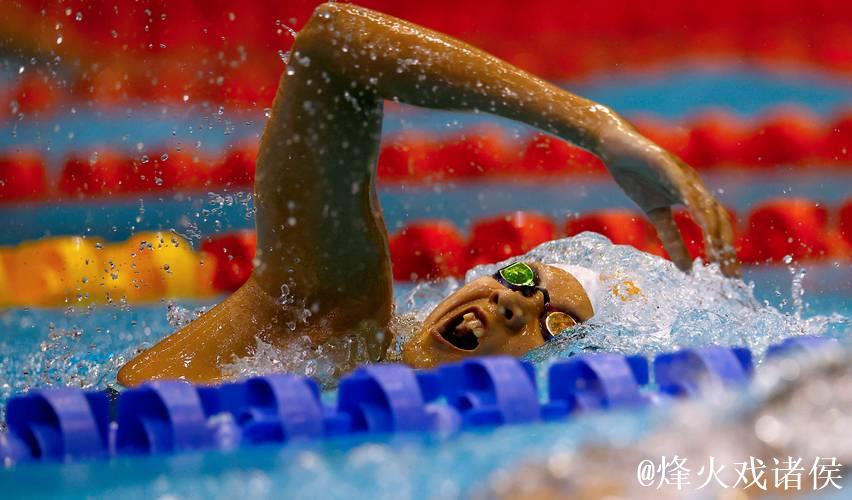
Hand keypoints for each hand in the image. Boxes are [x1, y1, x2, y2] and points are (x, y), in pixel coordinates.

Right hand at [597, 125, 740, 276]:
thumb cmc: (634, 176)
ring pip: (707, 206)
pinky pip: (685, 189)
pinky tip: (701, 222)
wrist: (615, 147)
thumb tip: (687, 269)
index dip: (723, 251)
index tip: (728, 276)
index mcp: (693, 198)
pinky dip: (696, 206)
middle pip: (719, 220)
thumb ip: (671, 238)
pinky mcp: (668, 166)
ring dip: (715, 232)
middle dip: (726, 248)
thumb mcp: (655, 213)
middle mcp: (695, 187)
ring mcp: (683, 175)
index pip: (715, 227)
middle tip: (730, 276)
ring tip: (717, 255)